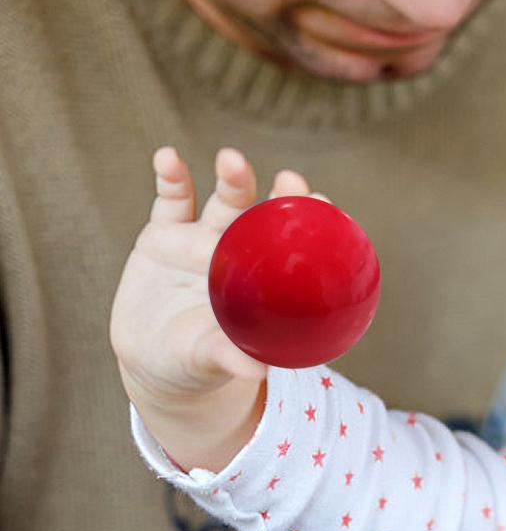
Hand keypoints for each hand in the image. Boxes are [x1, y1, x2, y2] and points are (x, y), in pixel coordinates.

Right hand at [110, 147, 316, 470]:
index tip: (324, 204)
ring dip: (233, 178)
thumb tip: (257, 372)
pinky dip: (170, 177)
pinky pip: (170, 201)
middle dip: (280, 195)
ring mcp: (201, 239)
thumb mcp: (215, 360)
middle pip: (266, 215)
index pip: (295, 246)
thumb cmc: (200, 361)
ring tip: (233, 161)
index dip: (311, 224)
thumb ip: (233, 358)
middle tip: (291, 181)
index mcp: (264, 280)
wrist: (155, 360)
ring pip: (224, 201)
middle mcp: (239, 252)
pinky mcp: (162, 235)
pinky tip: (168, 157)